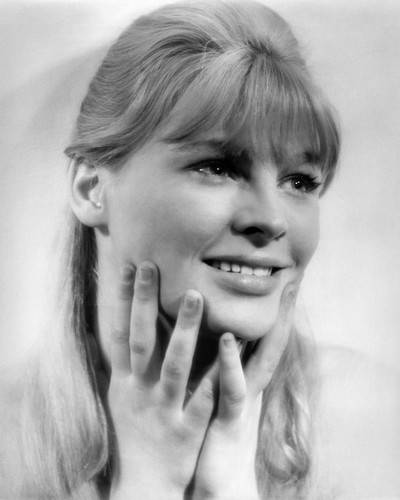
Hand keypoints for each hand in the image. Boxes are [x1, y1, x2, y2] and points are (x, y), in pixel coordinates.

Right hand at [107, 262, 215, 499]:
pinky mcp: (186, 432)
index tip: (128, 266)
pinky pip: (202, 402)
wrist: (141, 487)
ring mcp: (163, 410)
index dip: (121, 300)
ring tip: (197, 296)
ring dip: (184, 331)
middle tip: (153, 266)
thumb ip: (108, 364)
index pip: (120, 333)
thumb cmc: (131, 436)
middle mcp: (140, 391)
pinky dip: (214, 378)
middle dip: (145, 303)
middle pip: (141, 341)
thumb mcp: (115, 398)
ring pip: (174, 365)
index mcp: (125, 381)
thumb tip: (92, 333)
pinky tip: (229, 354)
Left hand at [191, 285, 297, 499]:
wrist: (216, 487)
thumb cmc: (210, 436)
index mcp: (243, 380)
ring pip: (255, 360)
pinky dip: (232, 363)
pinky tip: (228, 338)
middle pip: (270, 345)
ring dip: (257, 328)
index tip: (280, 283)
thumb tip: (212, 339)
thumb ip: (217, 369)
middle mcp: (249, 388)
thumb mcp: (215, 397)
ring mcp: (243, 404)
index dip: (273, 313)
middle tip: (290, 282)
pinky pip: (232, 388)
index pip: (262, 340)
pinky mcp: (230, 422)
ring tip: (267, 297)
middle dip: (281, 315)